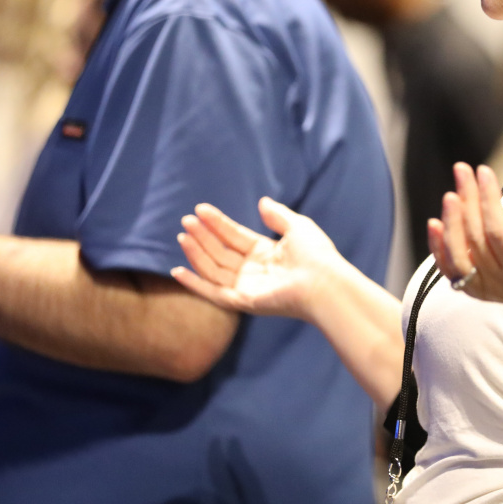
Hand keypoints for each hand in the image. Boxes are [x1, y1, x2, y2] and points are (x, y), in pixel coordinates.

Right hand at [172, 197, 341, 320]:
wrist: (324, 281)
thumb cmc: (316, 255)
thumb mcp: (298, 226)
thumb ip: (278, 215)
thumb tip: (262, 202)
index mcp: (267, 254)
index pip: (235, 237)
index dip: (217, 224)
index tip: (200, 209)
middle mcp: (254, 271)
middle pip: (221, 252)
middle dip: (203, 236)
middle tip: (186, 220)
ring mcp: (247, 287)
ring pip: (214, 268)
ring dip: (197, 252)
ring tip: (183, 234)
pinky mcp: (243, 301)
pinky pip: (213, 293)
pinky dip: (194, 284)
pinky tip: (178, 271)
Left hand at [428, 163, 502, 317]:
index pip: (498, 232)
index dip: (488, 201)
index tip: (484, 173)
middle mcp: (499, 280)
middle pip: (476, 237)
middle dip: (468, 200)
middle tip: (463, 171)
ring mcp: (482, 287)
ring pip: (458, 254)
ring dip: (451, 222)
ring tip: (450, 194)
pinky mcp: (471, 288)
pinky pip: (449, 269)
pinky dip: (438, 247)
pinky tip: (434, 223)